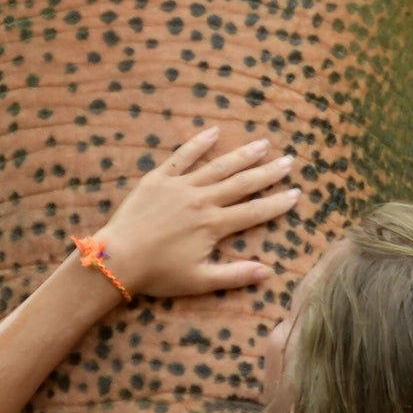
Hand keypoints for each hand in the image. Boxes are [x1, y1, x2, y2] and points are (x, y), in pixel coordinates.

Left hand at [93, 129, 299, 296]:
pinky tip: (215, 132)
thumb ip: (235, 274)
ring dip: (242, 155)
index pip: (253, 212)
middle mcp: (202, 200)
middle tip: (289, 161)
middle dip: (267, 172)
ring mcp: (181, 186)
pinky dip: (198, 143)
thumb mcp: (200, 280)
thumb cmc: (158, 274)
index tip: (295, 193)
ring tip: (263, 144)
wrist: (117, 259)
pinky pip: (182, 157)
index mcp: (213, 225)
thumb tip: (268, 272)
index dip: (276, 203)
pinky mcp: (159, 178)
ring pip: (218, 166)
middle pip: (242, 183)